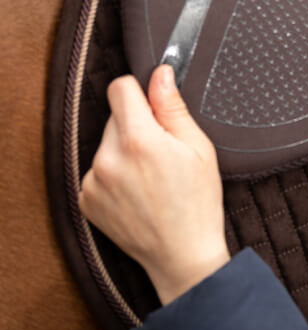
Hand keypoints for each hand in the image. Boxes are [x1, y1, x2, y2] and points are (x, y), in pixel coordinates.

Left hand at [79, 66, 229, 305]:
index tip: (155, 103)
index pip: (120, 88)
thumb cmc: (198, 201)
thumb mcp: (199, 148)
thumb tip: (160, 74)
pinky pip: (98, 168)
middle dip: (138, 123)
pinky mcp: (86, 200)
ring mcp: (92, 181)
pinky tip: (138, 190)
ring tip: (152, 175)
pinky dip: (116, 172)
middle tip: (164, 150)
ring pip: (108, 143)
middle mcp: (107, 159)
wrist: (182, 255)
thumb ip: (173, 107)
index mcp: (138, 140)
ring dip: (125, 148)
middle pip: (116, 116)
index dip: (141, 90)